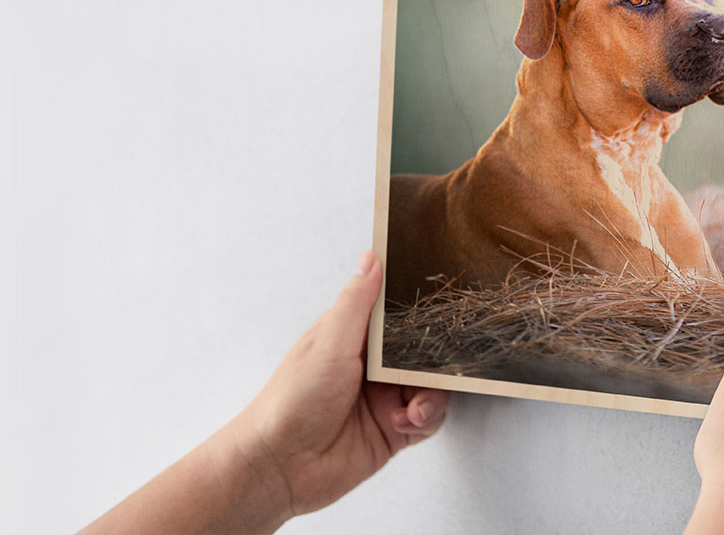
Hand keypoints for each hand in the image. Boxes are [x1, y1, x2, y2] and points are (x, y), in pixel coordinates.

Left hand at [84, 250, 449, 533]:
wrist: (280, 467)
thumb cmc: (291, 401)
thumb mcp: (328, 343)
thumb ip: (356, 302)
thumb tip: (370, 257)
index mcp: (354, 337)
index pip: (398, 315)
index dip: (421, 313)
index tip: (443, 309)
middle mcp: (372, 367)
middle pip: (423, 352)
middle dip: (435, 359)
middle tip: (437, 365)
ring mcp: (384, 399)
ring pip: (432, 386)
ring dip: (432, 394)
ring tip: (414, 405)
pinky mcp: (394, 431)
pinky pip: (428, 418)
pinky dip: (426, 418)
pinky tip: (407, 422)